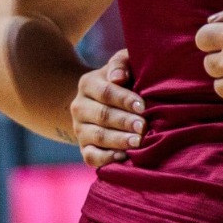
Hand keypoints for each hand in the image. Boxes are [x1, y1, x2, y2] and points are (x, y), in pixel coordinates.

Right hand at [69, 48, 143, 168]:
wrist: (102, 102)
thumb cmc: (124, 78)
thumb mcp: (123, 64)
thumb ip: (121, 63)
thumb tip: (118, 77)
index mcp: (88, 83)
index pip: (106, 92)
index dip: (125, 100)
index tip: (143, 106)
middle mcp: (79, 107)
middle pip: (102, 116)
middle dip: (125, 122)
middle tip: (143, 127)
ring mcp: (80, 129)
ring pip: (97, 136)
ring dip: (119, 140)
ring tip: (138, 142)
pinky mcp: (84, 148)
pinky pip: (91, 156)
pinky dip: (106, 159)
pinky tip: (124, 157)